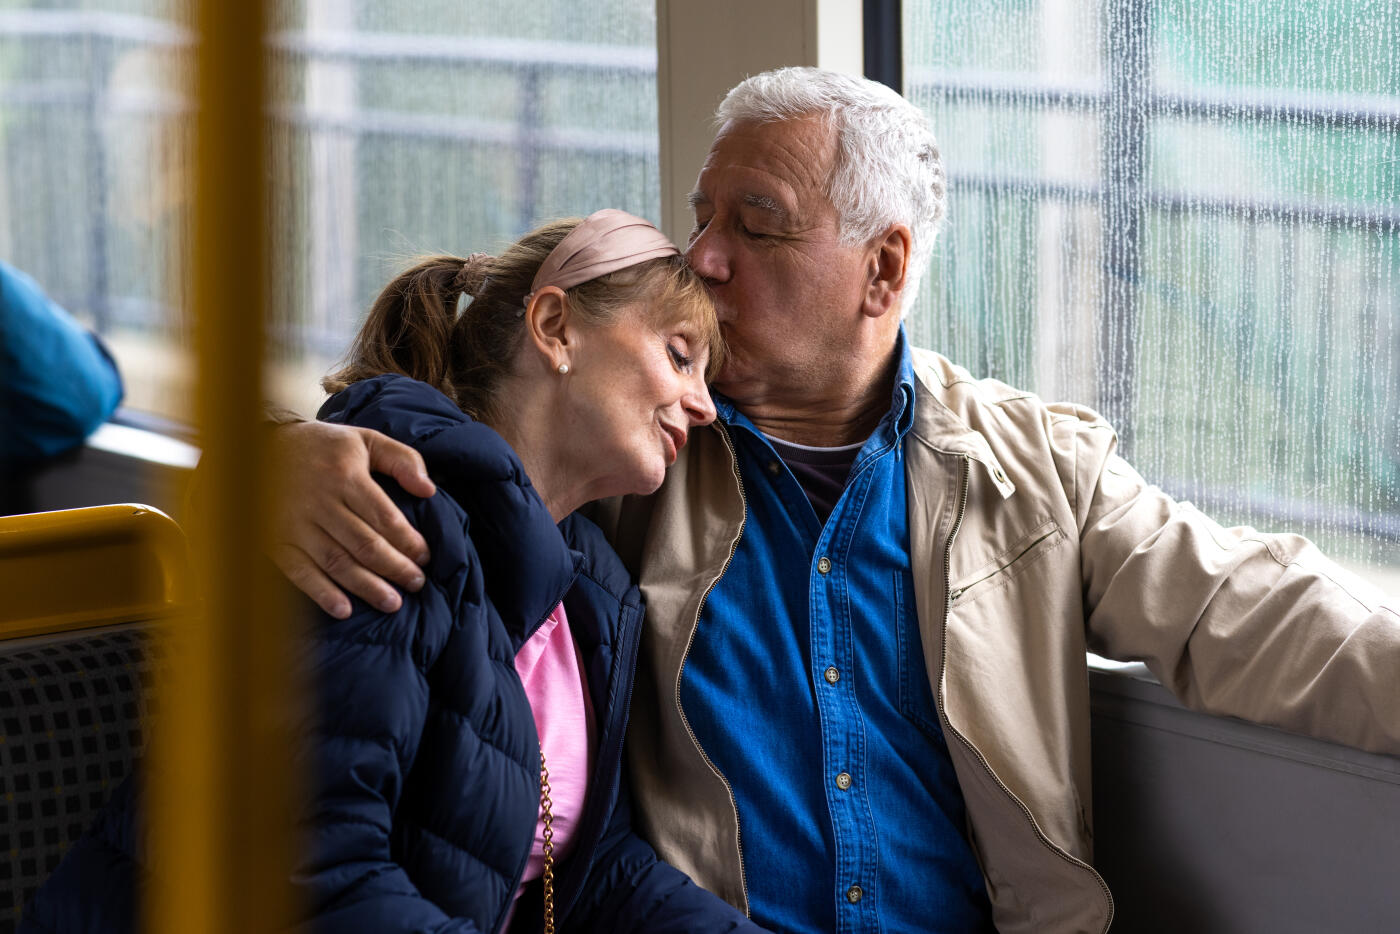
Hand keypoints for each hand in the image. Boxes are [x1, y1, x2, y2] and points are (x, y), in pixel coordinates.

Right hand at [268, 420, 436, 617]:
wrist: (260, 448)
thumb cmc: (325, 447)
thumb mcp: (366, 439)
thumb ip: (402, 460)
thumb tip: (429, 490)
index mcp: (345, 475)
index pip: (383, 517)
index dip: (408, 541)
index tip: (425, 558)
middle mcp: (319, 501)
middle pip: (363, 543)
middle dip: (394, 568)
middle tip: (416, 584)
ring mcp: (294, 523)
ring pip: (336, 562)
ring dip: (366, 586)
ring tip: (393, 603)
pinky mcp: (274, 540)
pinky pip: (299, 571)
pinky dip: (321, 593)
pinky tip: (344, 610)